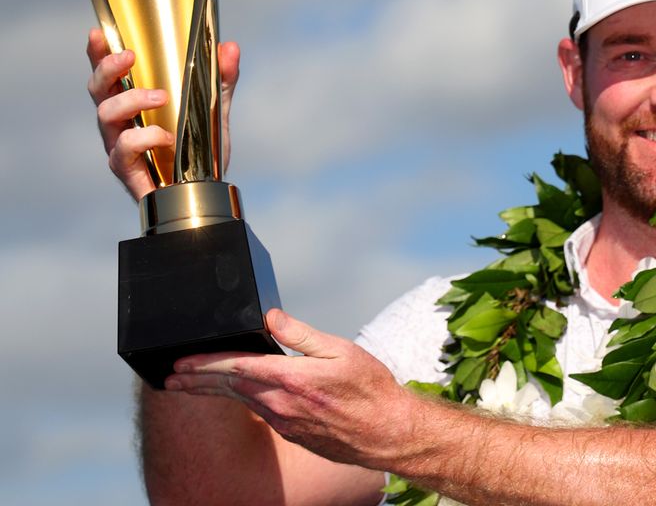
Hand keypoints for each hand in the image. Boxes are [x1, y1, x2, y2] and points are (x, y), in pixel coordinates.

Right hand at [86, 28, 239, 199]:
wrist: (205, 190)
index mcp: (132, 102)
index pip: (108, 73)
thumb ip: (221, 78)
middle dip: (108, 69)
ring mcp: (119, 146)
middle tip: (131, 57)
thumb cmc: (198, 146)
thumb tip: (230, 47)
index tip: (98, 34)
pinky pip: (123, 151)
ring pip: (105, 115)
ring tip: (161, 97)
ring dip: (131, 100)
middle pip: (97, 90)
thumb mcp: (212, 108)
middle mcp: (119, 122)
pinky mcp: (127, 170)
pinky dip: (144, 138)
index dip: (97, 53)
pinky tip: (166, 137)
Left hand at [165, 309, 415, 467]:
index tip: (179, 364)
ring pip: (241, 402)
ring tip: (192, 385)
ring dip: (214, 392)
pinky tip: (238, 396)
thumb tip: (272, 317)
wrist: (388, 433)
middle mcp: (281, 404)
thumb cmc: (372, 390)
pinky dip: (242, 401)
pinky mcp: (293, 434)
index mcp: (291, 379)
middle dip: (196, 381)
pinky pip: (260, 413)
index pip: (235, 368)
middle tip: (170, 377)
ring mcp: (285, 423)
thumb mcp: (343, 352)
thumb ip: (303, 335)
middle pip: (228, 389)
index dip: (203, 365)